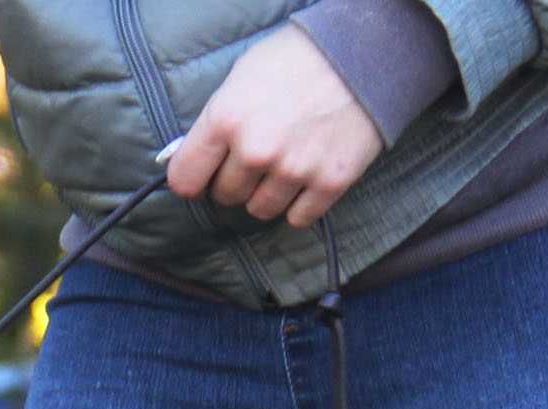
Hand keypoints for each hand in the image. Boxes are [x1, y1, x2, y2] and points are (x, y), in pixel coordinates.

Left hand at [164, 24, 385, 229]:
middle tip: (254, 158)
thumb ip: (216, 121)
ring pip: (260, 210)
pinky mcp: (329, 183)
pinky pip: (299, 218)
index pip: (185, 179)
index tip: (202, 174)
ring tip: (282, 165)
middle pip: (226, 195)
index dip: (193, 177)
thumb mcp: (241, 78)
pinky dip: (299, 204)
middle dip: (235, 180)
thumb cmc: (296, 58)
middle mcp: (256, 150)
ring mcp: (293, 170)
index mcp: (226, 119)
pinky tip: (305, 178)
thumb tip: (190, 155)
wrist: (362, 51)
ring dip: (266, 194)